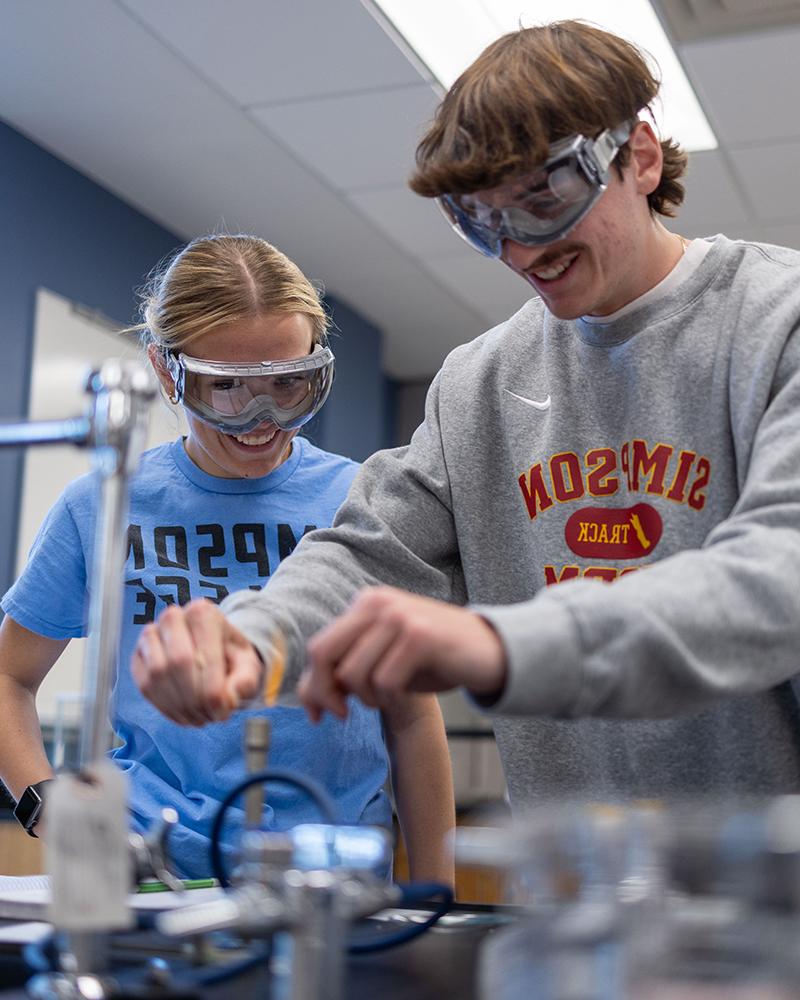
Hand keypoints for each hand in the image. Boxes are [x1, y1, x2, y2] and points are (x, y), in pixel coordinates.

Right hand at [131, 599, 262, 725]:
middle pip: (178, 663)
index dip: (212, 691)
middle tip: (210, 717)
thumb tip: (229, 698)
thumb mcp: (248, 665)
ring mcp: (151, 635)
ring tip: (199, 717)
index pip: (204, 655)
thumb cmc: (230, 657)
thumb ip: (244, 681)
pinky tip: (182, 714)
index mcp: (204, 613)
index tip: (223, 712)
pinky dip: (164, 707)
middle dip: (195, 699)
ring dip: (179, 705)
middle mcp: (173, 617)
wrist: (211, 651)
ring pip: (157, 674)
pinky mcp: (138, 656)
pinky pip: (144, 685)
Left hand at [299, 586, 505, 720]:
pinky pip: (385, 681)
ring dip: (366, 698)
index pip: (319, 647)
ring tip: (386, 698)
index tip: (318, 715)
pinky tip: (404, 694)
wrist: (490, 651)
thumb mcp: (384, 660)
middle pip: (324, 655)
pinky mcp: (419, 636)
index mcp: (366, 604)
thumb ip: (347, 670)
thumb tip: (308, 699)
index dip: (312, 685)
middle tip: (343, 715)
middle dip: (326, 694)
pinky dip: (390, 698)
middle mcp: (377, 603)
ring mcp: (398, 616)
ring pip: (353, 673)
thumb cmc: (433, 660)